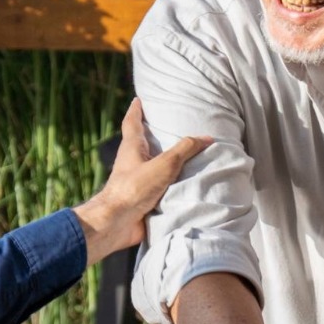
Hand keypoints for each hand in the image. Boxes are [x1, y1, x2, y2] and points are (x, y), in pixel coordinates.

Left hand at [72, 101, 213, 257]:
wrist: (117, 223)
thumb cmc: (134, 189)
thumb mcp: (164, 164)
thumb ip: (185, 150)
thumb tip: (206, 138)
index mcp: (132, 148)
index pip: (132, 123)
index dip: (136, 110)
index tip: (138, 100)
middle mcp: (132, 163)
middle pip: (141, 144)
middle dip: (153, 135)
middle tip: (168, 125)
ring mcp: (136, 182)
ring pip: (151, 167)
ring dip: (165, 161)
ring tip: (185, 155)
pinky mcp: (142, 200)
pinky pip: (159, 188)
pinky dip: (170, 184)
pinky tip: (184, 185)